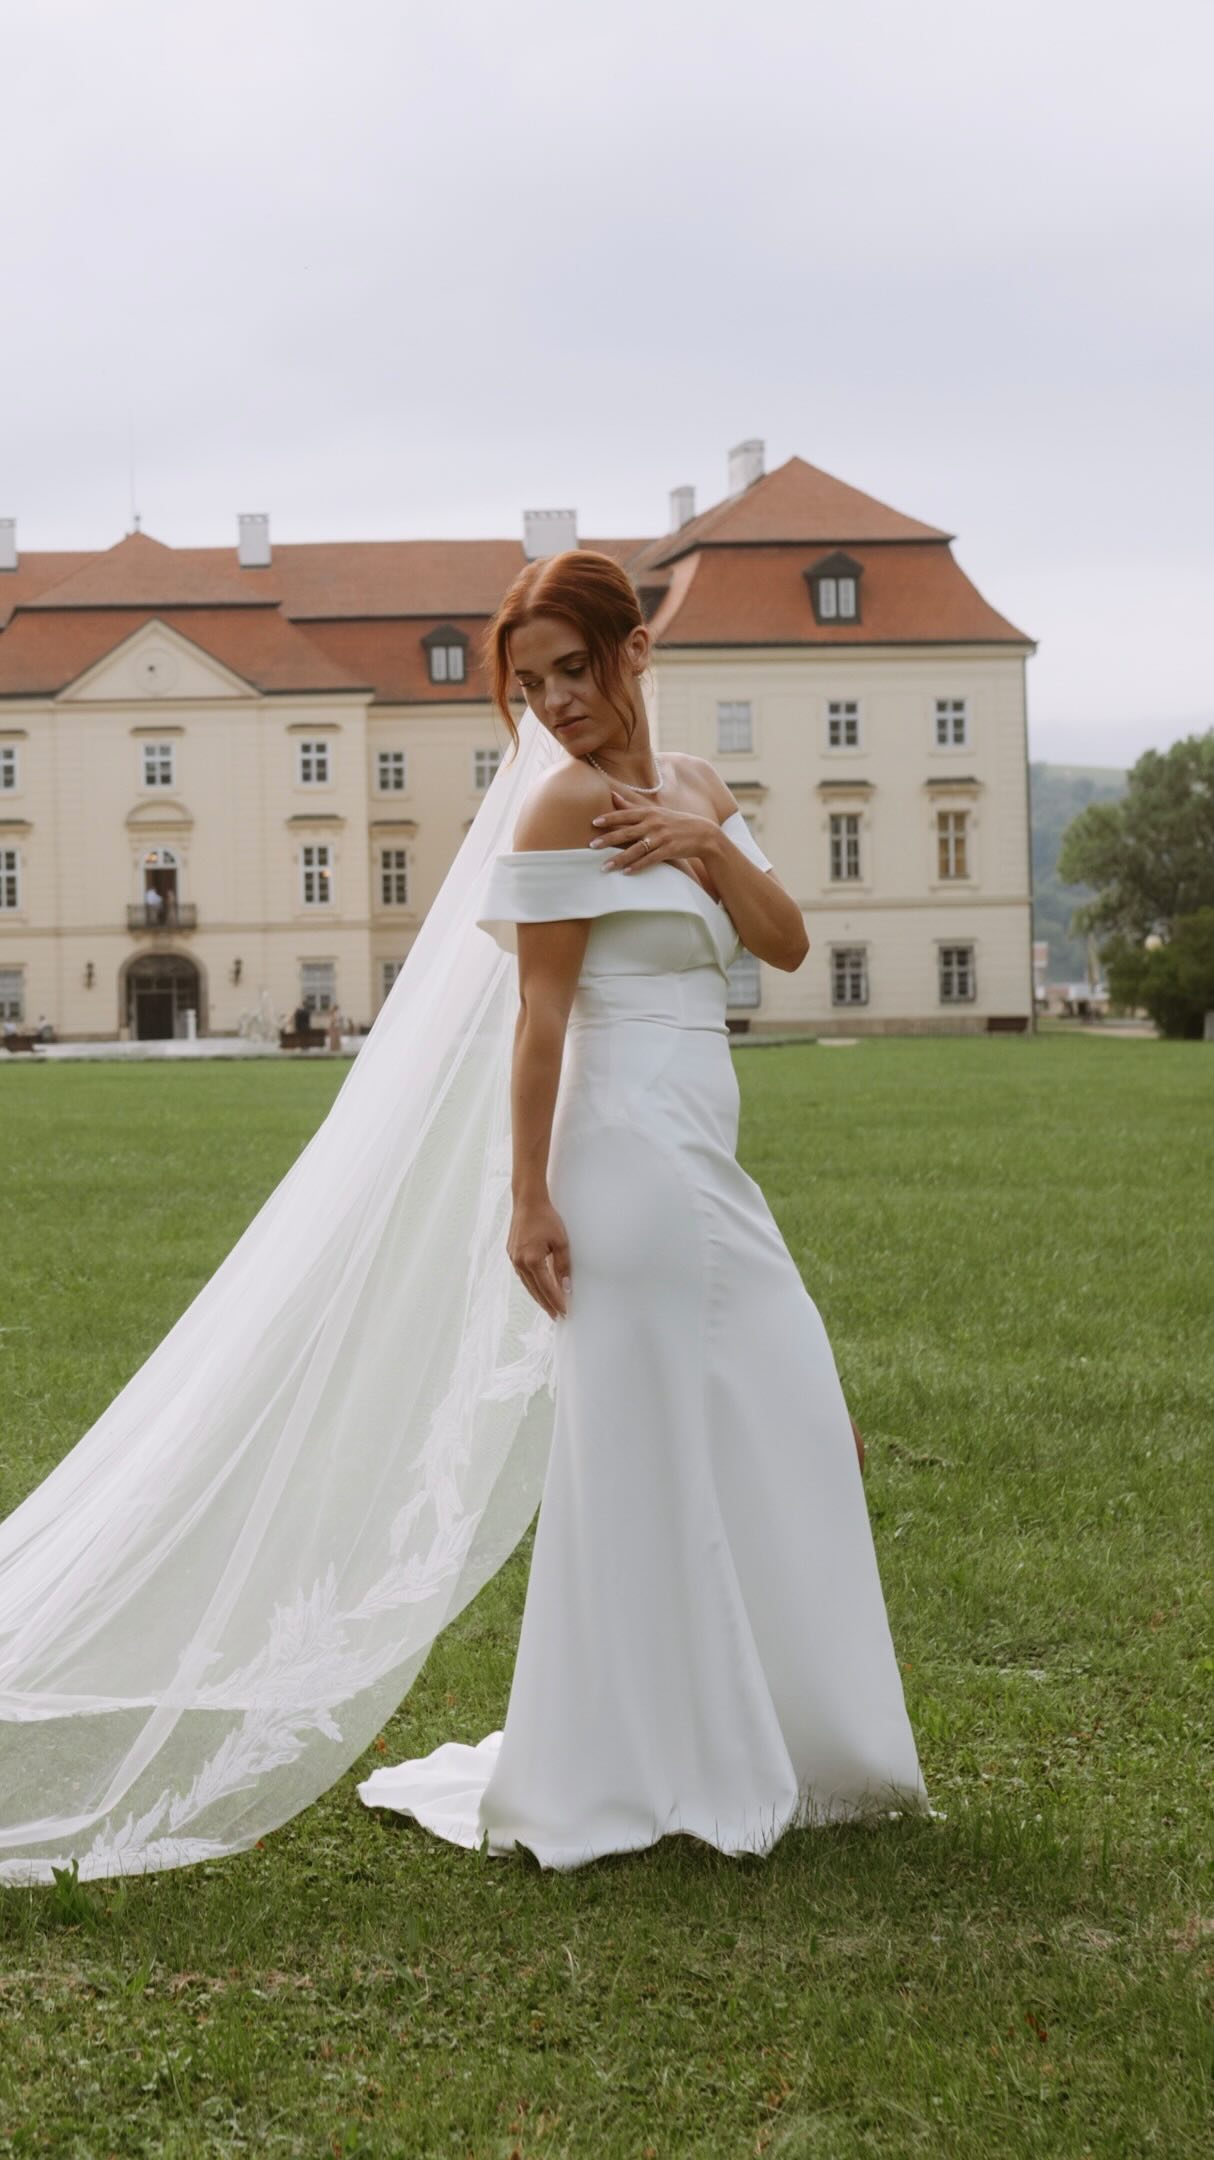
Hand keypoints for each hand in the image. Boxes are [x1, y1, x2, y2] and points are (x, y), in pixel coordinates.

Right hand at [507, 1196, 571, 1319]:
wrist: (527, 1202)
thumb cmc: (546, 1219)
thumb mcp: (561, 1242)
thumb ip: (563, 1266)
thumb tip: (567, 1287)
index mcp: (532, 1260)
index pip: (547, 1288)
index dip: (556, 1302)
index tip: (565, 1312)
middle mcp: (519, 1262)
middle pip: (535, 1290)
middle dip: (547, 1305)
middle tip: (558, 1317)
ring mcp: (513, 1259)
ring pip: (527, 1285)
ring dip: (538, 1297)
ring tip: (549, 1307)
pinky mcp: (511, 1254)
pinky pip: (522, 1275)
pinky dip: (531, 1285)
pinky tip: (538, 1289)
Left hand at [588, 790, 720, 874]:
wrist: (703, 833)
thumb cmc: (674, 822)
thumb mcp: (654, 811)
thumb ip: (631, 806)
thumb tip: (612, 795)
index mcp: (649, 812)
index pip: (625, 814)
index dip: (609, 818)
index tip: (594, 823)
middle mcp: (653, 823)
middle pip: (627, 832)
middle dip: (608, 839)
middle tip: (591, 845)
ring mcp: (662, 837)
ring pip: (636, 849)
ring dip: (619, 859)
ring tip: (604, 867)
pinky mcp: (669, 850)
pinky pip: (650, 859)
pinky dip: (638, 866)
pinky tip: (626, 872)